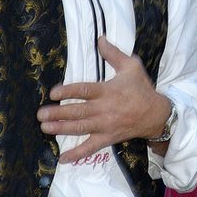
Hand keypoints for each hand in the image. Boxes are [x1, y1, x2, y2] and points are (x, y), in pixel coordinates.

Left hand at [36, 36, 171, 162]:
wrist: (156, 114)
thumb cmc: (142, 88)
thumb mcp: (131, 66)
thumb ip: (113, 54)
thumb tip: (100, 38)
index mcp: (108, 91)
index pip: (84, 91)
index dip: (68, 92)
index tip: (53, 93)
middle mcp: (104, 109)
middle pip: (78, 111)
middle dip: (58, 113)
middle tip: (40, 114)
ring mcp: (105, 125)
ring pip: (80, 128)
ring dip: (61, 129)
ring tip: (45, 128)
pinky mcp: (108, 138)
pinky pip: (91, 147)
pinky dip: (77, 154)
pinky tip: (63, 158)